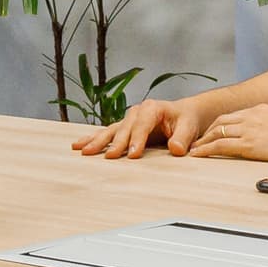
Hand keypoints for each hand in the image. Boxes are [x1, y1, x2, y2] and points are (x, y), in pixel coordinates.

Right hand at [74, 97, 202, 158]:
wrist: (183, 114)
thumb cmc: (186, 120)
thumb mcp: (189, 127)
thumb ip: (182, 137)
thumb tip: (176, 149)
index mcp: (153, 108)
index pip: (143, 125)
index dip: (137, 139)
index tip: (132, 155)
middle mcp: (136, 112)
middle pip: (124, 129)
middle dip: (116, 143)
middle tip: (109, 158)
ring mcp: (128, 120)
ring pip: (110, 131)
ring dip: (97, 141)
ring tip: (83, 151)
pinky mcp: (123, 129)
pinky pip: (106, 134)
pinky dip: (93, 139)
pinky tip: (78, 145)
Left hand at [182, 105, 267, 163]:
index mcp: (260, 110)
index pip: (233, 115)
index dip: (220, 124)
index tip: (213, 131)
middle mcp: (250, 117)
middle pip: (220, 122)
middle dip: (207, 131)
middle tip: (198, 141)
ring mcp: (248, 130)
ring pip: (217, 133)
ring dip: (203, 142)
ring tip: (194, 150)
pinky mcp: (248, 145)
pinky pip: (220, 146)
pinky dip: (206, 150)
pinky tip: (198, 155)